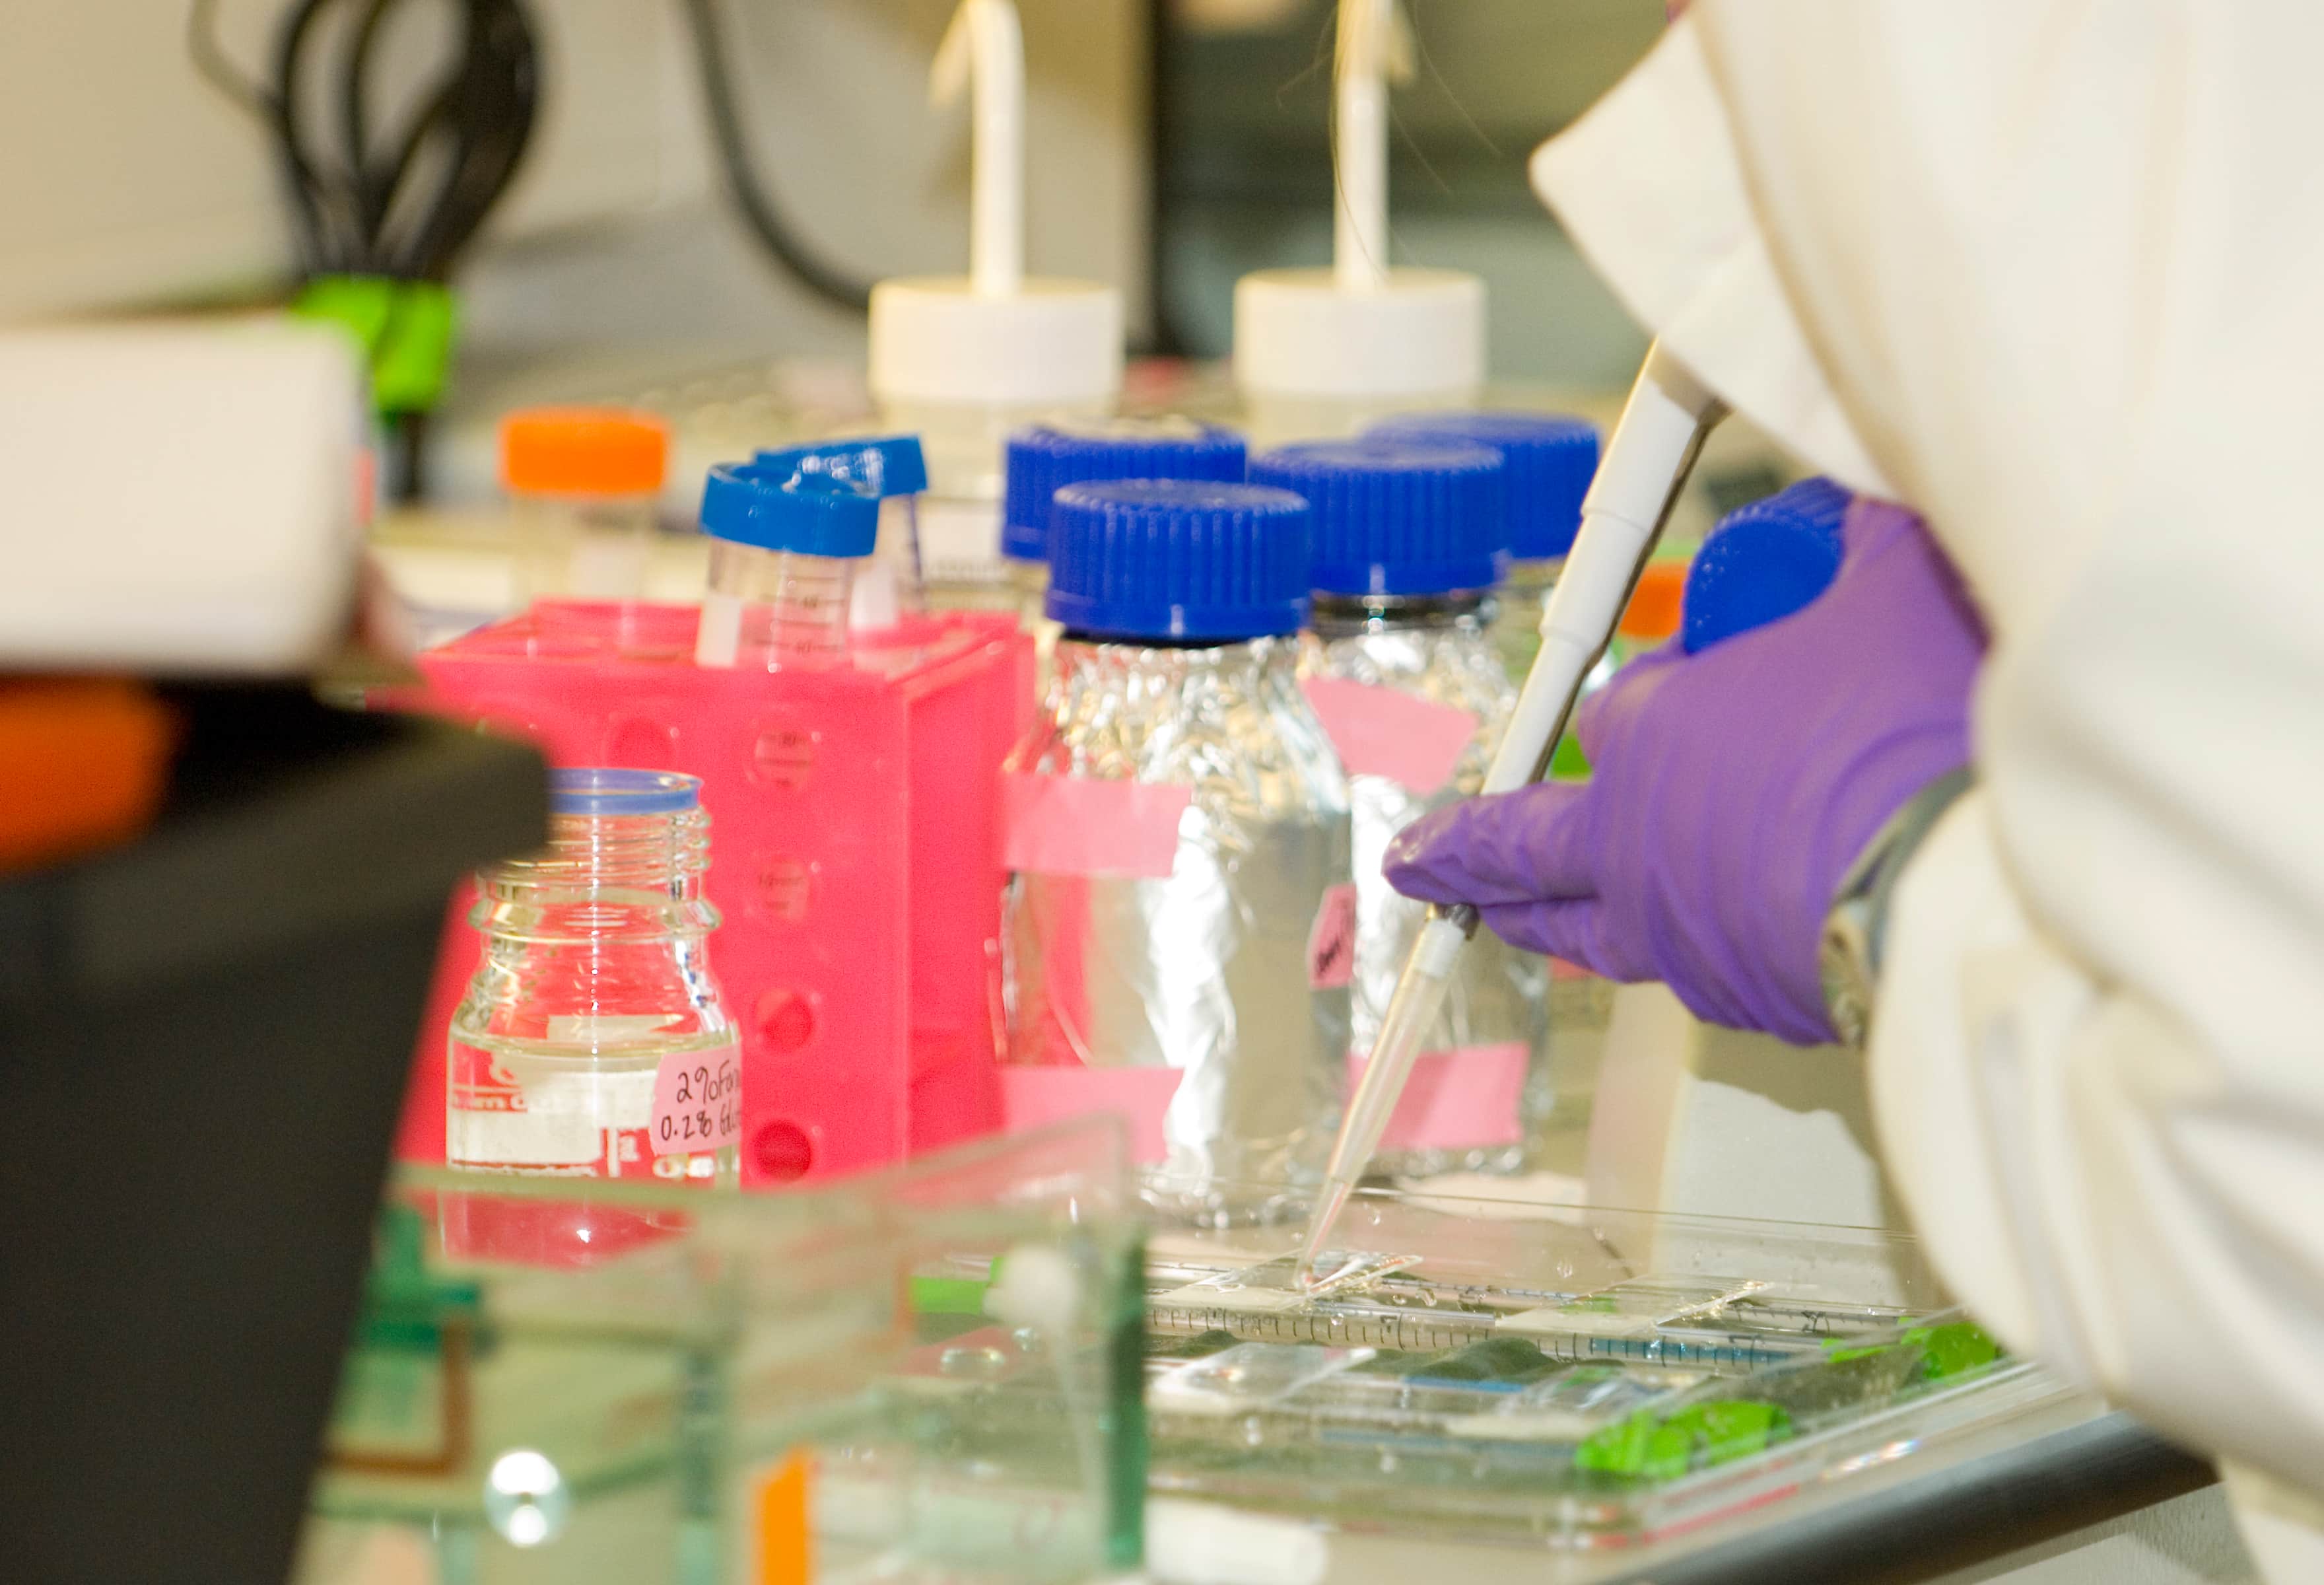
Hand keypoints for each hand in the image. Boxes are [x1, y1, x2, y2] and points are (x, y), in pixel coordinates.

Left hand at [1384, 497, 1984, 1042]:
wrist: (1979, 884)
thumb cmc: (1922, 726)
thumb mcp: (1891, 577)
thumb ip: (1848, 536)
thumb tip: (1845, 503)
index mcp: (1650, 737)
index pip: (1606, 712)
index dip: (1640, 695)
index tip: (1673, 681)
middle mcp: (1640, 847)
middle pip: (1523, 849)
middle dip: (1464, 851)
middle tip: (1416, 860)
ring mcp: (1687, 937)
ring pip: (1586, 930)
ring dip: (1539, 917)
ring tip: (1504, 917)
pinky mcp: (1756, 1000)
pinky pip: (1692, 971)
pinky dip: (1679, 952)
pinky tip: (1691, 947)